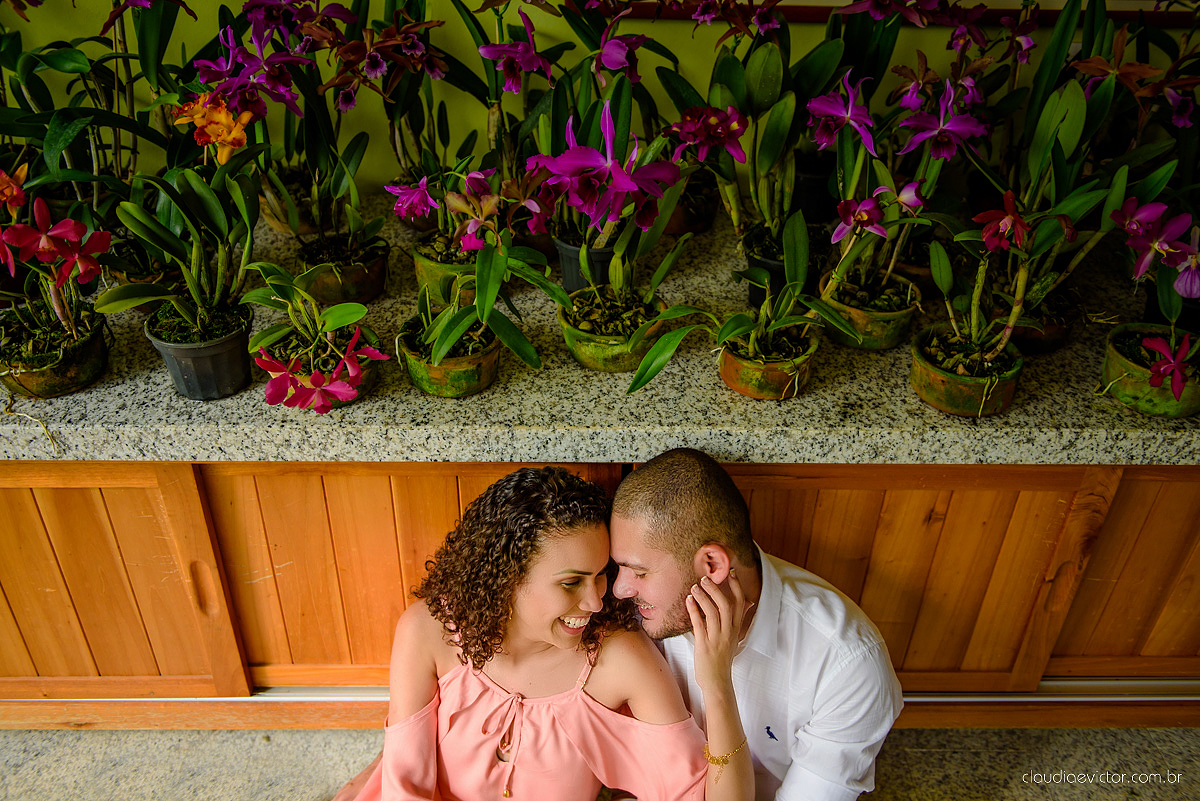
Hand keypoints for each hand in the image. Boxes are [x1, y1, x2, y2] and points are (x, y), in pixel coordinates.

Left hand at [685, 573, 747, 695]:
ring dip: (703, 597)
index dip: (736, 587)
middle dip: (716, 589)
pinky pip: (699, 624)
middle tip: (705, 578)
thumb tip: (748, 601)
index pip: (740, 603)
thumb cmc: (723, 658)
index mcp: (736, 629)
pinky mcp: (704, 645)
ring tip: (694, 587)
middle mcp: (728, 632)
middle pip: (725, 605)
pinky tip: (688, 601)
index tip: (730, 573)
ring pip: (712, 612)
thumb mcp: (735, 637)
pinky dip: (693, 610)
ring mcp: (716, 639)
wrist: (717, 682)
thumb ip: (738, 618)